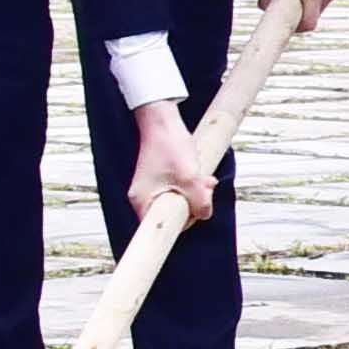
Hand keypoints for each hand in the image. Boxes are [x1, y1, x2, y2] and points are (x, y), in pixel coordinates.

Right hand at [127, 103, 215, 225]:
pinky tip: (201, 175)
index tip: (196, 211)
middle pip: (173, 214)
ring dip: (196, 192)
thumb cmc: (171, 147)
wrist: (163, 121)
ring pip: (179, 201)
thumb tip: (204, 215)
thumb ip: (200, 201)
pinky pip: (178, 190)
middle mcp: (143, 198)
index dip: (184, 222)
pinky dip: (192, 185)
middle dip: (195, 203)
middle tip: (206, 189)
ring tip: (206, 179)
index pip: (163, 228)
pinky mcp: (159, 180)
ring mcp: (151, 188)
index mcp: (143, 202)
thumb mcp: (191, 178)